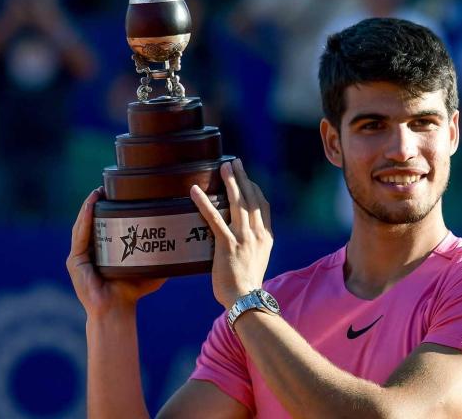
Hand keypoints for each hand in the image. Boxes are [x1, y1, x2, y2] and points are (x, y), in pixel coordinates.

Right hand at [67, 187, 165, 317]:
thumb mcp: (149, 268)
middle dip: (96, 203)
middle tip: (105, 186)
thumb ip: (162, 257)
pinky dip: (84, 220)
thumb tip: (183, 247)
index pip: (102, 224)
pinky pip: (79, 236)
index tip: (113, 191)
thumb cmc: (132, 292)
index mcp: (102, 251)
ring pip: (83, 225)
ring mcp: (80, 256)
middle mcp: (89, 251)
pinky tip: (90, 206)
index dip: (105, 208)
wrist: (118, 311)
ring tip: (97, 192)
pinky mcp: (75, 261)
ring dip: (88, 207)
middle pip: (90, 221)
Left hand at [190, 159, 272, 309]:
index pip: (262, 205)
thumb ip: (253, 245)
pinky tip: (195, 191)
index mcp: (266, 236)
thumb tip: (242, 236)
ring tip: (223, 168)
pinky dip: (204, 203)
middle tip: (234, 162)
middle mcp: (257, 233)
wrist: (246, 299)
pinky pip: (214, 218)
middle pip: (251, 198)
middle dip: (243, 178)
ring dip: (230, 182)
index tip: (247, 178)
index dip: (254, 188)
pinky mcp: (227, 244)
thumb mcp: (258, 260)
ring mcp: (243, 237)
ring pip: (238, 202)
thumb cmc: (248, 284)